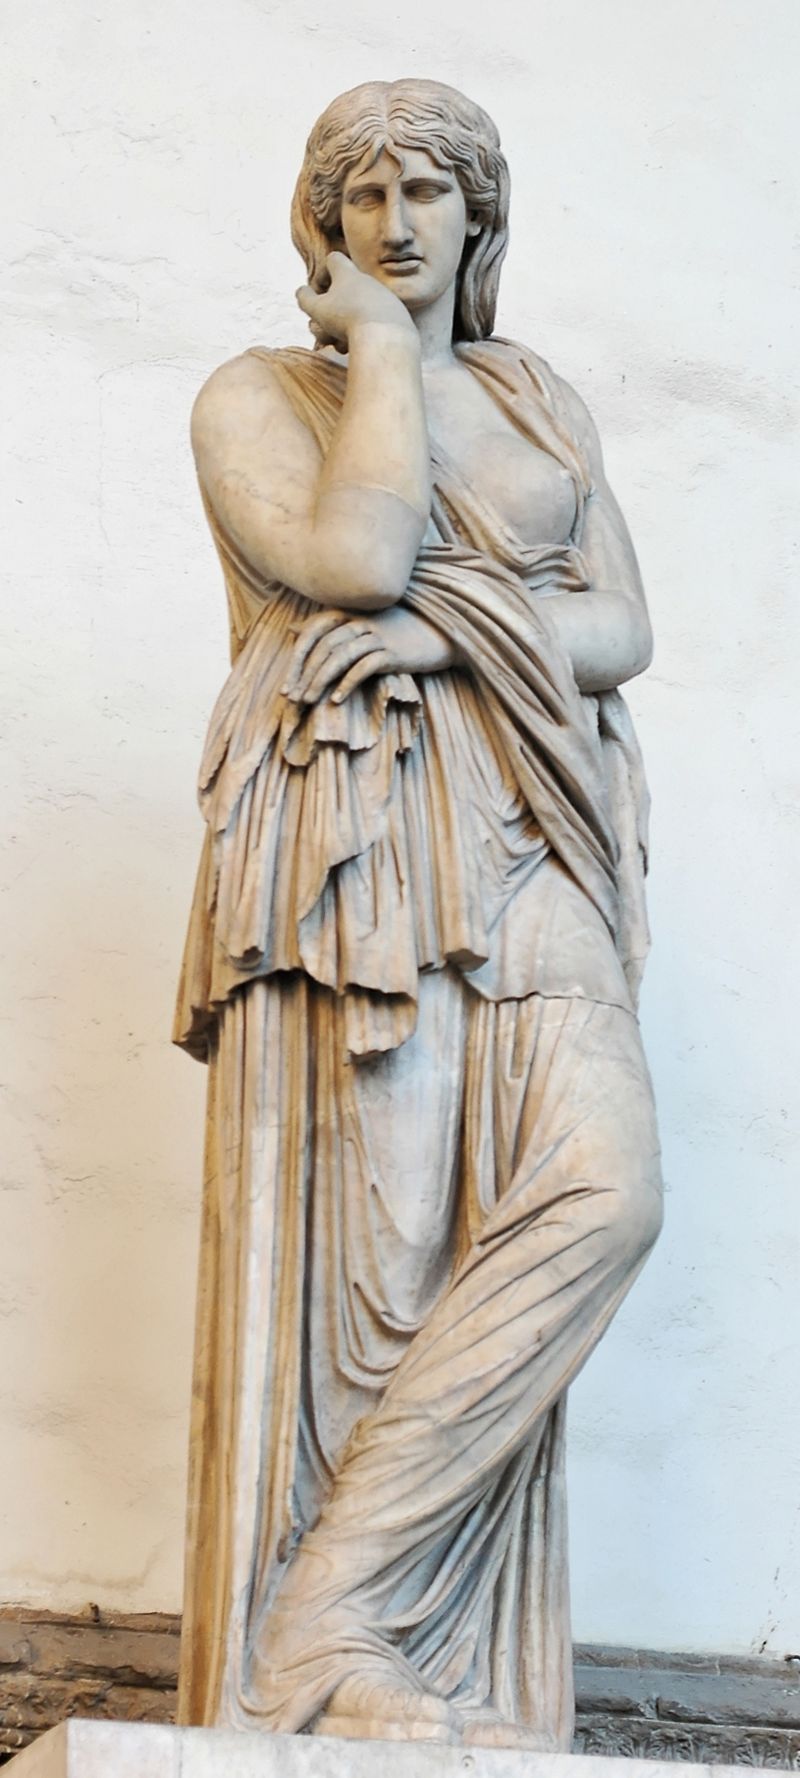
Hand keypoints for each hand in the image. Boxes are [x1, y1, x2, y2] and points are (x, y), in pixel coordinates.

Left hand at [283, 605, 456, 705]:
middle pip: (323, 647)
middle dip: (305, 674)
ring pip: (340, 656)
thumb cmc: (396, 632)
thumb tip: (292, 629)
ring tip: (309, 701)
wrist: (439, 635)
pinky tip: (338, 699)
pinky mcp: (393, 652)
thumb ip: (326, 627)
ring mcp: (378, 635)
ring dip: (321, 681)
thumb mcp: (360, 625)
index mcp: (350, 613)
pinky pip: (365, 667)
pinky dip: (348, 683)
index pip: (313, 633)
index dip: (297, 659)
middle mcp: (361, 621)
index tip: (286, 685)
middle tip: (293, 699)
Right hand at [296, 252, 416, 351]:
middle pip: (346, 292)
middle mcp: (369, 282)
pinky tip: (362, 348)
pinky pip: (378, 323)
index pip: (334, 260)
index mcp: (348, 274)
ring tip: (343, 344)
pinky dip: (368, 334)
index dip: (324, 272)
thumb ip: (305, 299)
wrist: (386, 337)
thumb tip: (302, 292)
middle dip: (335, 311)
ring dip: (349, 327)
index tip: (321, 291)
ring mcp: (386, 298)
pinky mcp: (399, 317)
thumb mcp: (317, 309)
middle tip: (327, 329)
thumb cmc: (347, 319)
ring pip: (360, 311)